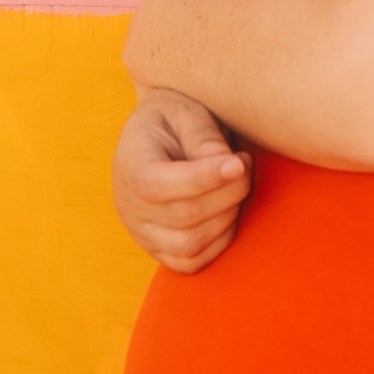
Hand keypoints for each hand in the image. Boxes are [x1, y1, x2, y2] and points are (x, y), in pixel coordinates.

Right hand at [113, 88, 253, 274]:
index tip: (239, 162)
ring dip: (227, 216)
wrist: (158, 134)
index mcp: (130, 165)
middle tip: (244, 163)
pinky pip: (191, 262)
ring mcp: (142, 233)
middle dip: (227, 193)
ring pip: (189, 245)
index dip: (203, 178)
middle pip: (182, 217)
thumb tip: (229, 167)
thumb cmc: (174, 117)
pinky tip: (229, 209)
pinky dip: (219, 241)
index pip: (157, 185)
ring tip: (238, 183)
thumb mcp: (185, 110)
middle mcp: (129, 206)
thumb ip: (204, 136)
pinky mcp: (159, 249)